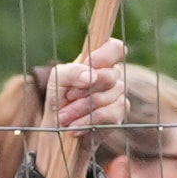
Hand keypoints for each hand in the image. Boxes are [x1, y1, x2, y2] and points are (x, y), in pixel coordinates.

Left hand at [33, 37, 135, 151]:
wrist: (58, 129)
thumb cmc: (59, 99)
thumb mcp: (57, 79)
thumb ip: (72, 71)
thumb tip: (91, 75)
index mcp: (98, 62)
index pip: (115, 48)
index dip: (106, 54)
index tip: (91, 63)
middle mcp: (112, 76)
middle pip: (110, 75)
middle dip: (84, 89)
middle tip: (67, 97)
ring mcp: (118, 95)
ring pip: (107, 97)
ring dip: (80, 109)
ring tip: (64, 117)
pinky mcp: (119, 114)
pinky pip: (108, 114)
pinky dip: (87, 121)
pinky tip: (75, 127)